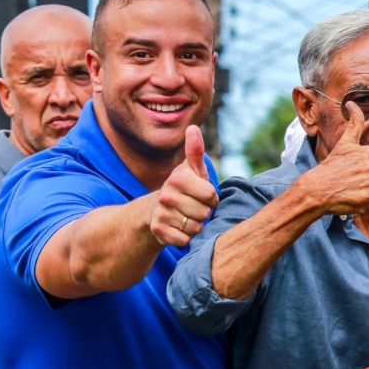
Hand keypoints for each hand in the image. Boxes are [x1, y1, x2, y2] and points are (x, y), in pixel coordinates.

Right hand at [149, 125, 218, 245]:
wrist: (156, 209)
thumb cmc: (183, 188)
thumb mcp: (191, 169)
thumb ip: (195, 151)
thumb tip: (193, 128)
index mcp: (178, 178)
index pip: (211, 195)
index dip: (211, 197)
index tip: (202, 194)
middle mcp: (166, 195)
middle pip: (205, 213)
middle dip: (204, 212)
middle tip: (193, 206)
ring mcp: (161, 213)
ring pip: (196, 227)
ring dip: (195, 225)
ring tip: (186, 216)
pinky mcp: (158, 231)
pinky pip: (185, 240)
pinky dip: (186, 237)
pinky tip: (179, 228)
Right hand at [296, 102, 368, 216]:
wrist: (315, 190)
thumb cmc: (331, 167)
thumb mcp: (344, 143)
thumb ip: (354, 124)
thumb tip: (352, 102)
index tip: (359, 176)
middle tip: (356, 187)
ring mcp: (368, 182)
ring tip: (355, 194)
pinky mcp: (365, 199)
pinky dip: (367, 208)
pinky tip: (354, 202)